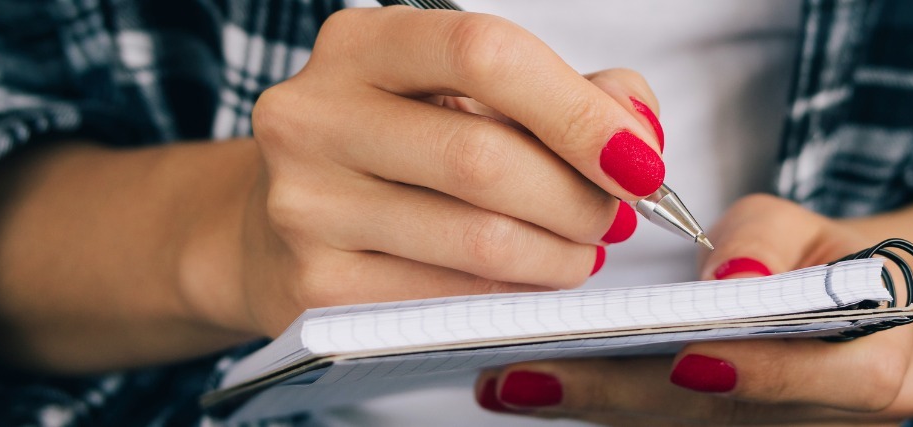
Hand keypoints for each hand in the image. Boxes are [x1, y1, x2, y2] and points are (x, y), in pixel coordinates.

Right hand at [180, 7, 668, 336]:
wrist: (274, 223)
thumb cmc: (391, 149)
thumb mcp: (463, 95)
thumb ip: (559, 95)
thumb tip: (635, 131)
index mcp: (360, 45)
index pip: (485, 53)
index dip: (578, 111)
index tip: (638, 161)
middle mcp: (315, 116)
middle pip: (485, 159)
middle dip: (578, 199)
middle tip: (611, 217)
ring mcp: (306, 206)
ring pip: (479, 241)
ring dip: (559, 257)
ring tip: (577, 252)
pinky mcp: (316, 288)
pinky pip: (452, 301)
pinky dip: (513, 297)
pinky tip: (524, 282)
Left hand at [472, 195, 912, 425]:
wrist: (829, 307)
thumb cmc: (812, 260)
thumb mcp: (802, 225)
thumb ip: (769, 243)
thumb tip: (732, 279)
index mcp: (881, 369)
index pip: (829, 380)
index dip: (761, 374)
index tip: (687, 359)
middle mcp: (840, 426)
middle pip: (731, 421)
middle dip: (626, 396)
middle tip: (534, 373)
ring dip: (595, 408)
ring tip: (513, 381)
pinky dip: (601, 410)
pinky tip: (538, 389)